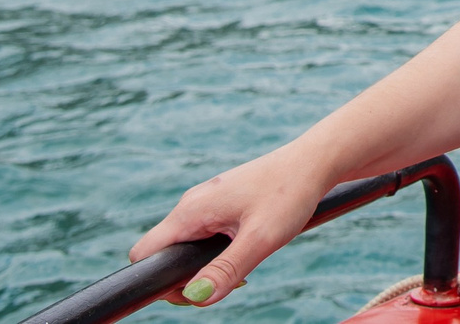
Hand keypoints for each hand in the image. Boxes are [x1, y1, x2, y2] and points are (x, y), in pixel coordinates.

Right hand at [129, 147, 328, 306]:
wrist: (314, 161)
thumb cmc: (290, 193)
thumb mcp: (261, 238)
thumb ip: (226, 269)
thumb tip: (197, 297)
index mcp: (191, 211)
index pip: (144, 253)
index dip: (158, 280)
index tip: (196, 291)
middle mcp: (191, 204)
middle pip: (165, 253)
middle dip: (188, 278)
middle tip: (229, 282)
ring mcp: (205, 202)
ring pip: (186, 246)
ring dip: (206, 266)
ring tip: (242, 269)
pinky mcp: (221, 203)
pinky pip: (203, 236)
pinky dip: (217, 252)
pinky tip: (245, 250)